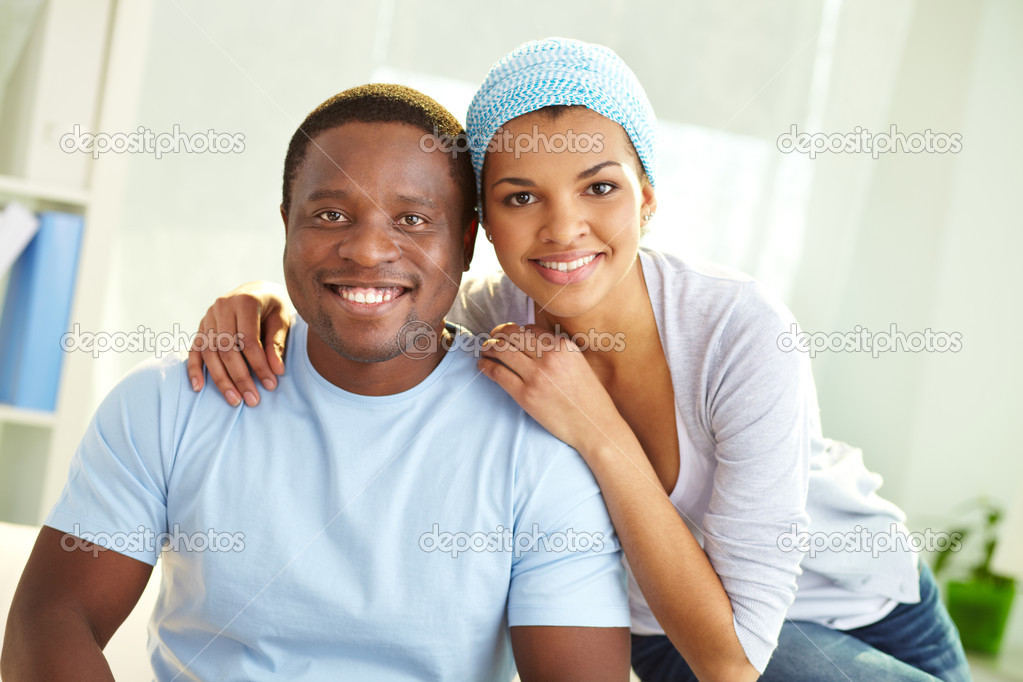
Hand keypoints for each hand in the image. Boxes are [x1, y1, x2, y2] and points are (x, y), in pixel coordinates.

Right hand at [186, 281, 293, 405]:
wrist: (257, 291)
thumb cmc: (273, 307)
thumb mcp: (282, 320)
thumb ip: (277, 343)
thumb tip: (277, 371)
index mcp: (245, 301)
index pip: (249, 340)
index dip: (259, 365)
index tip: (271, 385)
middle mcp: (222, 307)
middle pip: (227, 349)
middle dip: (240, 377)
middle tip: (253, 400)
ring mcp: (208, 316)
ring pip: (210, 353)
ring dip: (221, 379)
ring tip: (234, 401)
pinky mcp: (201, 326)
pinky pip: (195, 350)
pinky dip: (194, 369)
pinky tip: (198, 388)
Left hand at [477, 323, 623, 455]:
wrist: (594, 426)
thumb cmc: (588, 398)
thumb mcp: (578, 363)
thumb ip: (558, 351)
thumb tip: (532, 343)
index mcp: (563, 347)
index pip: (529, 328)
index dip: (514, 330)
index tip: (507, 335)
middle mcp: (549, 357)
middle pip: (511, 334)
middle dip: (496, 334)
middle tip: (491, 339)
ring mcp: (536, 376)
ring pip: (501, 349)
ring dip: (487, 347)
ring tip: (484, 351)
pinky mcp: (525, 395)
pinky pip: (497, 372)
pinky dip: (485, 365)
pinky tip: (482, 365)